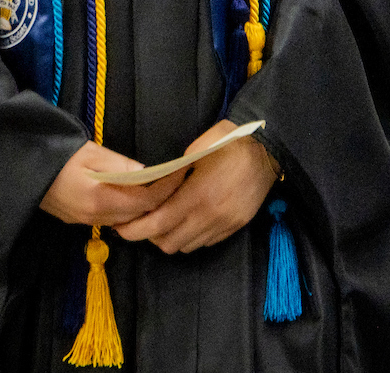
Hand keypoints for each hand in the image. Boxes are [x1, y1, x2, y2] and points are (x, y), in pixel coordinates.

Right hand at [40, 140, 186, 228]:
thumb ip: (120, 166)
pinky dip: (128, 210)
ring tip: (159, 186)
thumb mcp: (90, 153)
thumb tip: (148, 174)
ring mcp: (86, 221)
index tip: (181, 173)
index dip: (167, 188)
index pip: (145, 200)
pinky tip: (133, 195)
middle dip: (161, 199)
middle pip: (139, 215)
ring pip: (127, 221)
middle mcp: (95, 217)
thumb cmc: (56, 154)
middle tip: (176, 179)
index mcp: (100, 199)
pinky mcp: (80, 221)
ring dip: (145, 207)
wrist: (22, 168)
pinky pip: (113, 220)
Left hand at [114, 122, 279, 253]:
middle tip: (141, 222)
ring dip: (170, 238)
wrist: (269, 151)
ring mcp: (223, 225)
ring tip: (164, 221)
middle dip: (149, 236)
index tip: (120, 227)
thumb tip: (152, 183)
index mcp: (196, 195)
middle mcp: (209, 216)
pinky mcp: (234, 228)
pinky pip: (204, 243)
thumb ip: (173, 170)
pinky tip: (188, 220)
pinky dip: (190, 236)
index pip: (157, 224)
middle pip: (168, 243)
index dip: (135, 230)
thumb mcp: (198, 147)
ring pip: (185, 247)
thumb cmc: (230, 142)